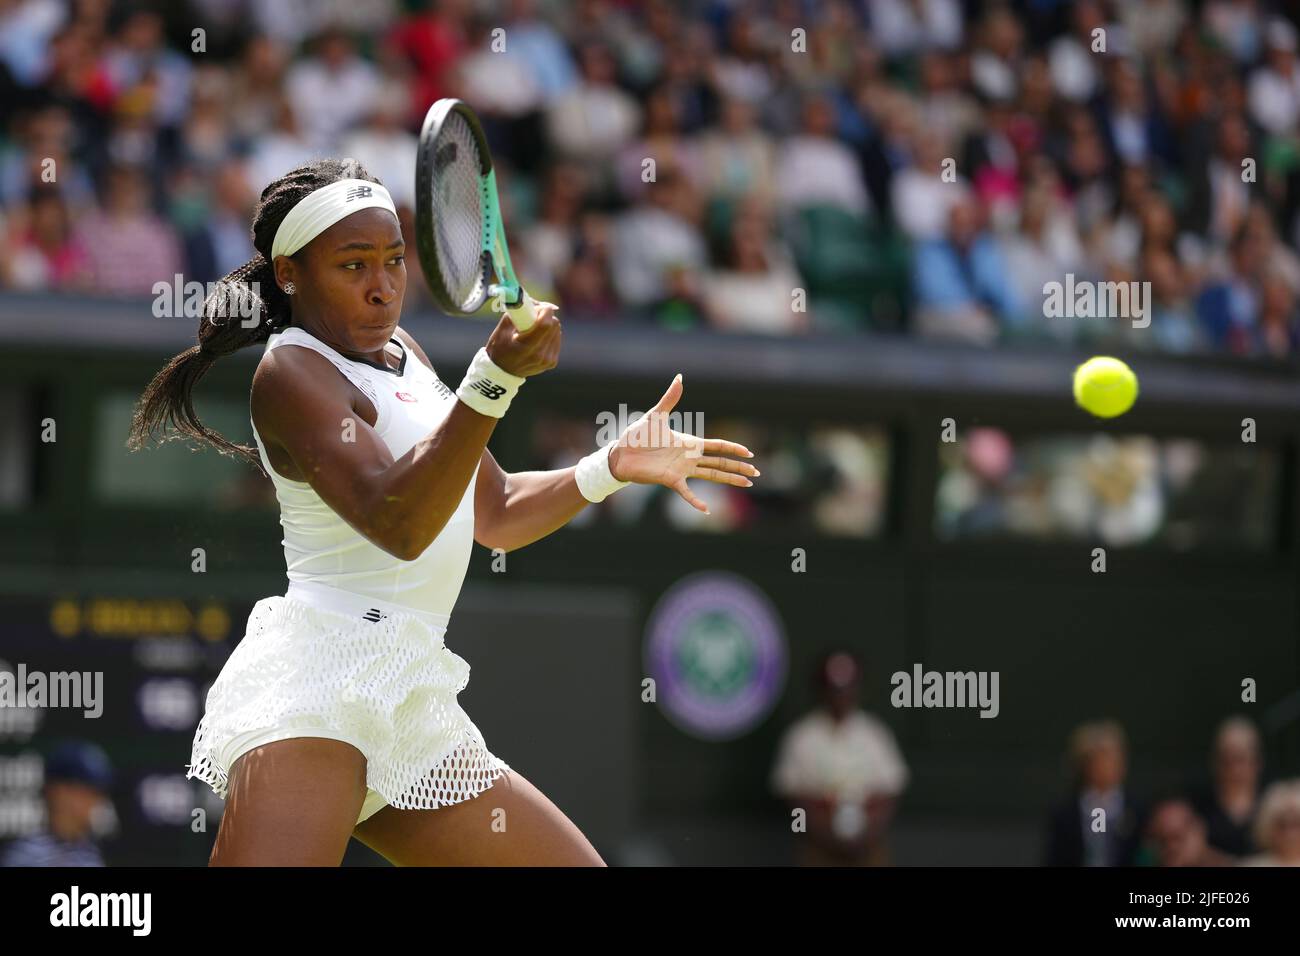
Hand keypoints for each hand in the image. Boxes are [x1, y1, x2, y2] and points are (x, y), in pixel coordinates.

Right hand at [485, 300, 560, 376]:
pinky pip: (557, 339)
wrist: (502, 371)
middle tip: (533, 316)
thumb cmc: (499, 347)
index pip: (546, 323)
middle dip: (545, 316)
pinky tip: (539, 338)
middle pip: (554, 325)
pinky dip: (550, 335)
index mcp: (526, 346)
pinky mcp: (552, 362)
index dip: (544, 310)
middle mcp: (540, 355)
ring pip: (557, 331)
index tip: (537, 308)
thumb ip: (518, 311)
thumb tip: (533, 300)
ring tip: (534, 329)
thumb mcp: (503, 327)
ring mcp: (547, 360)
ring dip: (548, 325)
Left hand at [607, 373, 757, 513]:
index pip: (717, 446)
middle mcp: (689, 458)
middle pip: (720, 463)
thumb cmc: (637, 436)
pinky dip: (696, 502)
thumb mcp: (656, 415)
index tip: (749, 453)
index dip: (733, 448)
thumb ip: (670, 398)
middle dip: (739, 467)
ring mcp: (682, 470)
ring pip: (712, 476)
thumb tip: (680, 377)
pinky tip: (707, 510)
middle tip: (757, 473)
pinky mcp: (671, 480)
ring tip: (747, 485)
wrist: (620, 453)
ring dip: (730, 480)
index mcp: (689, 443)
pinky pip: (687, 493)